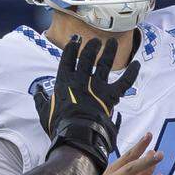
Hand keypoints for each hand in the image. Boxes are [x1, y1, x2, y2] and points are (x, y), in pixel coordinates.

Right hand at [35, 35, 138, 172]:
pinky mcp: (110, 95)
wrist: (77, 135)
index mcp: (64, 81)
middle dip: (91, 47)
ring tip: (111, 42)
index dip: (72, 47)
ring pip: (104, 64)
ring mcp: (96, 86)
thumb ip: (41, 101)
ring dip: (108, 52)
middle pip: (87, 57)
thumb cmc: (59, 126)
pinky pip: (124, 82)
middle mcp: (81, 79)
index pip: (68, 59)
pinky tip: (136, 63)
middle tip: (96, 42)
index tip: (75, 39)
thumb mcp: (44, 113)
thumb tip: (37, 93)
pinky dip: (132, 73)